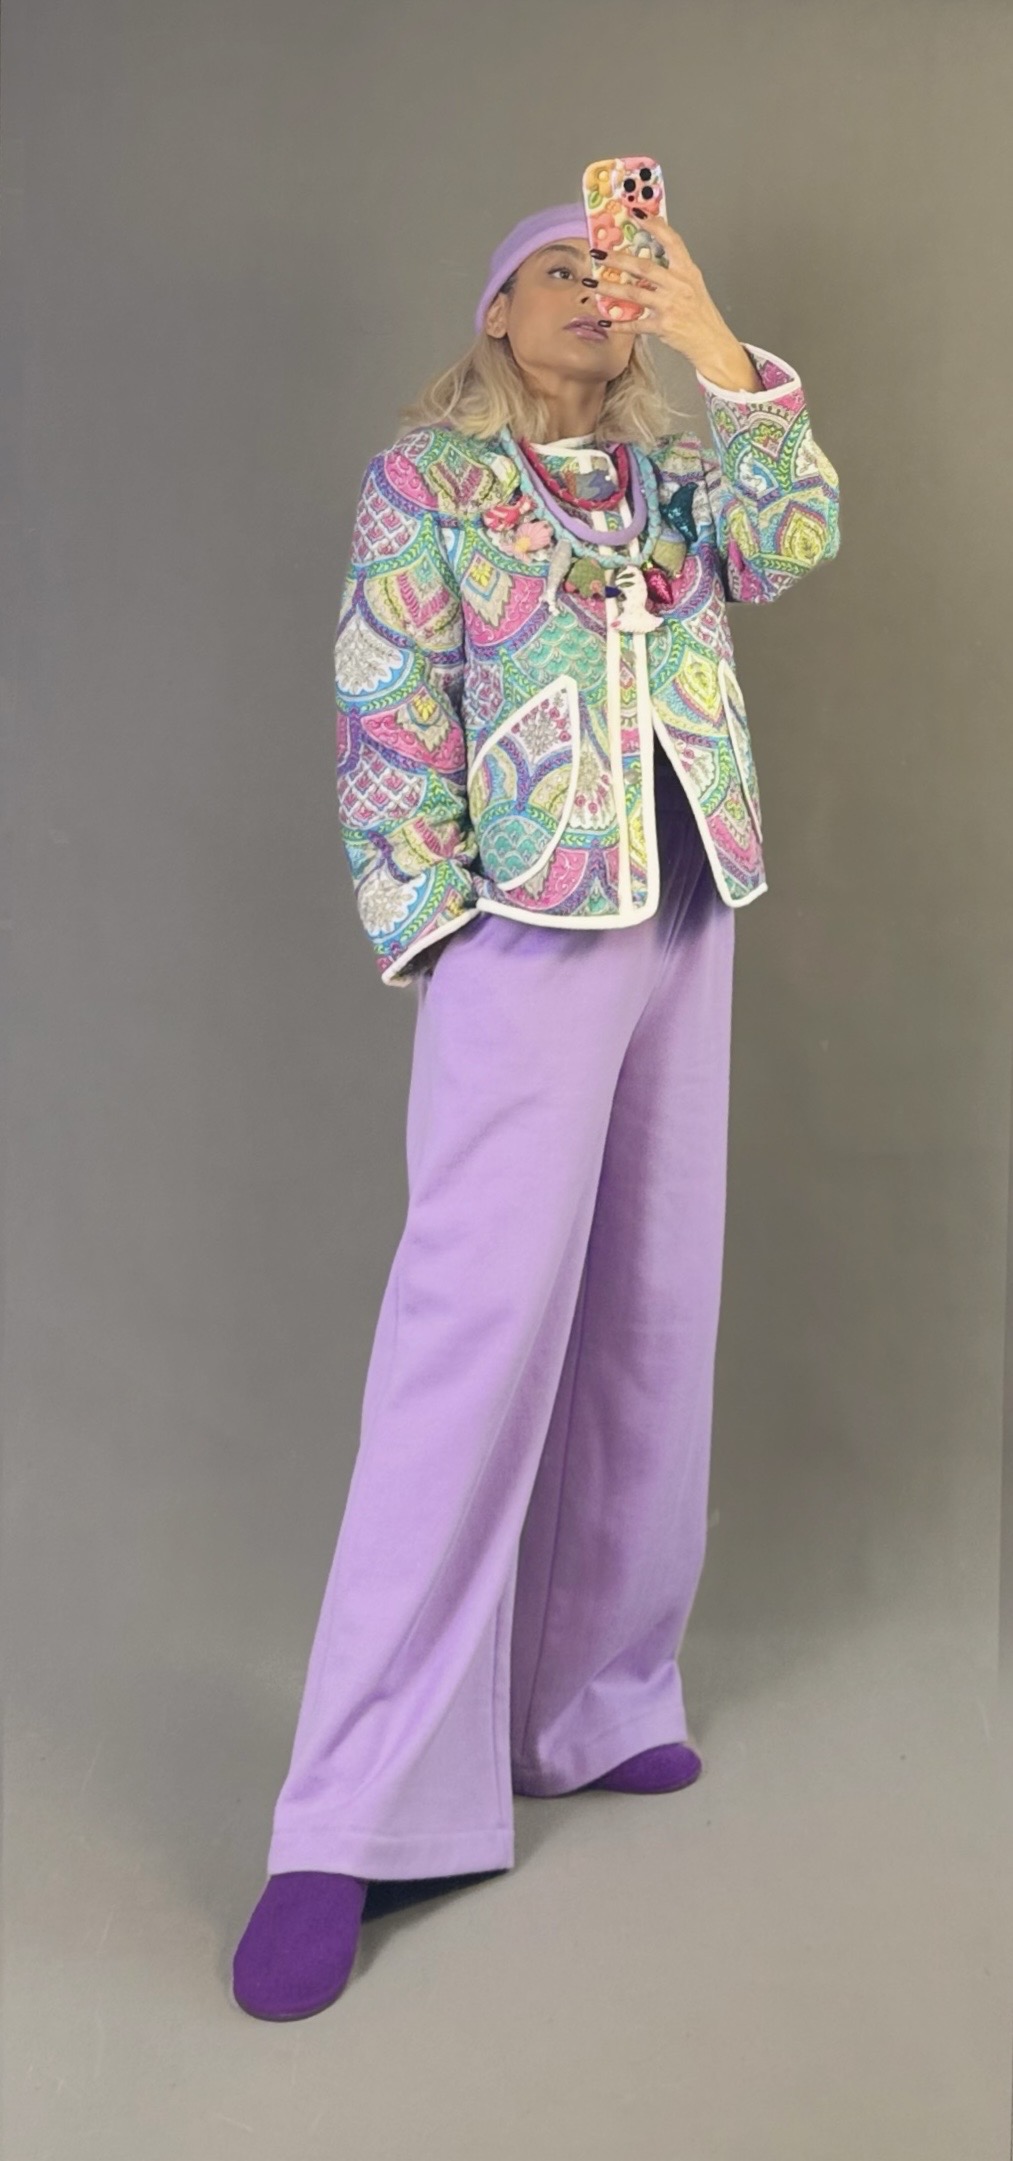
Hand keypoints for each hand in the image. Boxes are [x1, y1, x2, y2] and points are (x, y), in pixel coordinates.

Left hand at [597, 213, 755, 383]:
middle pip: (644, 267)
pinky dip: (619, 324)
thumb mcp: (693, 283)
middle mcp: (679, 285)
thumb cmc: (700, 312)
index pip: (671, 241)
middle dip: (618, 259)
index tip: (635, 213)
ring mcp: (670, 305)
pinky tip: (604, 321)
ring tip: (592, 283)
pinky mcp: (663, 326)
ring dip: (610, 287)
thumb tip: (648, 253)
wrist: (712, 341)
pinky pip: (636, 324)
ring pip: (634, 293)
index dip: (653, 225)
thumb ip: (673, 269)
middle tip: (598, 253)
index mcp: (687, 270)